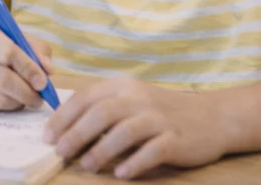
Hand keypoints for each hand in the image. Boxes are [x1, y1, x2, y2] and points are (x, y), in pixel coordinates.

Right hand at [0, 20, 54, 110]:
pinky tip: (8, 100)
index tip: (43, 82)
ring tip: (26, 100)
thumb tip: (49, 71)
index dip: (29, 69)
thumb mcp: (9, 37)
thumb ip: (34, 49)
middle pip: (2, 79)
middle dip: (26, 92)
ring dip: (17, 102)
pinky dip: (3, 107)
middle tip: (39, 98)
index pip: (8, 52)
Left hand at [43, 77, 230, 179]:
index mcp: (123, 86)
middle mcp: (139, 98)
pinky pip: (153, 151)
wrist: (212, 117)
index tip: (48, 136)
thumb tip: (64, 128)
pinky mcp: (177, 139)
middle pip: (101, 113)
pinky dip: (134, 162)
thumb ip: (102, 109)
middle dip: (76, 133)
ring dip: (102, 149)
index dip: (64, 117)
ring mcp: (159, 118)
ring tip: (86, 164)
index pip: (86, 97)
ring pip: (125, 131)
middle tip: (61, 152)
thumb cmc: (161, 111)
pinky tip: (121, 173)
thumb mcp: (130, 100)